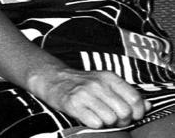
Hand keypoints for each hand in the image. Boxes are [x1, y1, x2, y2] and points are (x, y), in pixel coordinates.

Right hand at [29, 68, 148, 128]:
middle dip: (122, 120)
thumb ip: (127, 93)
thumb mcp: (105, 82)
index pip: (135, 98)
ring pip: (111, 119)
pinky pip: (95, 122)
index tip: (132, 115)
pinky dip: (94, 123)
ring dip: (107, 123)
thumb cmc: (82, 84)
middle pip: (124, 112)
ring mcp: (84, 93)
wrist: (53, 79)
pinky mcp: (73, 104)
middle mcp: (97, 84)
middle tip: (113, 118)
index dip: (137, 112)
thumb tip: (148, 105)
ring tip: (99, 117)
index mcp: (109, 77)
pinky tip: (88, 117)